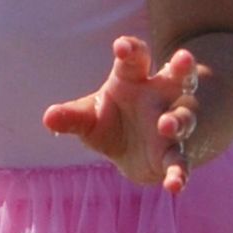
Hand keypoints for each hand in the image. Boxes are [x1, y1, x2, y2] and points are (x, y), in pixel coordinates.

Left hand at [42, 36, 199, 195]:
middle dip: (182, 67)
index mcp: (135, 78)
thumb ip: (72, 116)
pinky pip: (180, 162)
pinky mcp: (174, 153)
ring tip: (167, 125)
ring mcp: (172, 123)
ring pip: (182, 117)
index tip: (121, 47)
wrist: (136, 152)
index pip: (136, 58)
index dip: (131, 49)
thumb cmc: (112, 120)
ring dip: (177, 120)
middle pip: (178, 76)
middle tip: (184, 58)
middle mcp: (160, 96)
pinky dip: (179, 173)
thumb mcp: (89, 116)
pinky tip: (175, 185)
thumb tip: (48, 118)